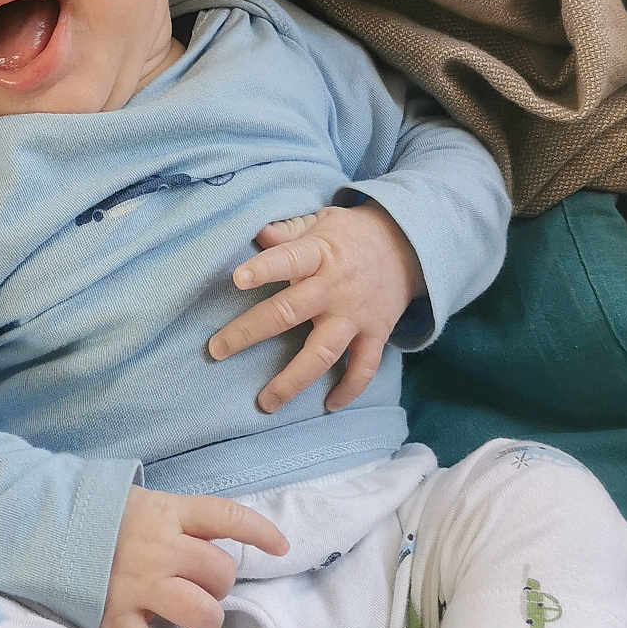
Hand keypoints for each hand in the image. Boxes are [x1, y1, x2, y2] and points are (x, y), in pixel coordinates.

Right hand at [101, 487, 288, 627]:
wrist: (44, 527)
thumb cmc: (103, 517)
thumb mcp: (146, 502)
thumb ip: (180, 521)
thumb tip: (220, 543)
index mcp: (168, 513)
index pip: (226, 515)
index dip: (260, 532)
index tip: (282, 548)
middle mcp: (159, 548)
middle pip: (220, 573)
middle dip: (218, 584)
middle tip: (197, 585)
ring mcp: (138, 584)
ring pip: (201, 613)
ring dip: (203, 621)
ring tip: (188, 619)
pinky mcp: (114, 616)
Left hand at [208, 203, 423, 413]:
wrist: (409, 245)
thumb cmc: (350, 235)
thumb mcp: (321, 221)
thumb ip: (287, 230)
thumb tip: (253, 232)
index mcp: (320, 254)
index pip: (290, 259)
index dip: (264, 269)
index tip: (237, 279)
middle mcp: (336, 288)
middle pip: (290, 312)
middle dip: (250, 332)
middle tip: (217, 349)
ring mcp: (356, 315)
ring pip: (323, 353)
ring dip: (293, 380)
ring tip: (266, 402)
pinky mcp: (376, 334)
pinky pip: (364, 368)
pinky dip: (349, 389)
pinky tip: (328, 405)